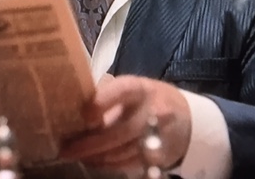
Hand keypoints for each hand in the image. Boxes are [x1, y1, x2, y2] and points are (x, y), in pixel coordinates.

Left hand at [60, 75, 190, 172]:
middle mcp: (152, 111)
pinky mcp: (159, 156)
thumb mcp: (132, 90)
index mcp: (141, 89)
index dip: (103, 102)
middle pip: (120, 131)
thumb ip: (107, 96)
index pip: (122, 91)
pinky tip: (94, 161)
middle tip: (66, 150)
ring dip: (96, 157)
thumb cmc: (148, 100)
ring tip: (76, 156)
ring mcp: (158, 136)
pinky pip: (129, 163)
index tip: (85, 115)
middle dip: (90, 144)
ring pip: (122, 152)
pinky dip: (109, 165)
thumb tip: (73, 107)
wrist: (187, 119)